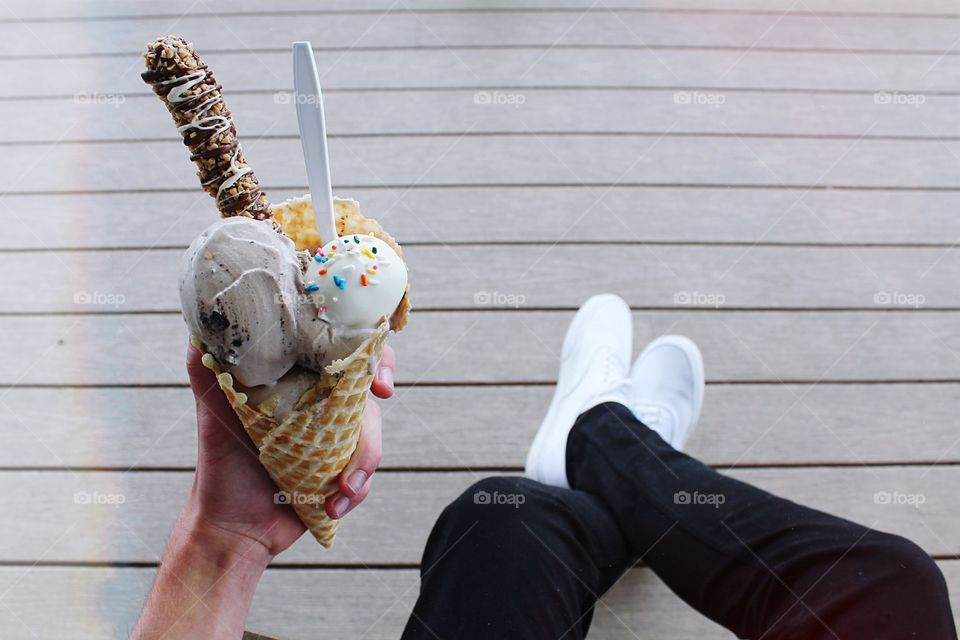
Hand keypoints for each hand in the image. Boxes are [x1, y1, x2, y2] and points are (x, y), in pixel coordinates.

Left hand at [185, 343, 395, 557]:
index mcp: (298, 383)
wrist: (231, 528)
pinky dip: (355, 491)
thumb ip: (207, 367)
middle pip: (367, 391)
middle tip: (379, 407)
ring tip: (339, 489)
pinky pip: (366, 476)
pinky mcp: (341, 475)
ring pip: (371, 436)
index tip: (375, 377)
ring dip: (362, 462)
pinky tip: (333, 505)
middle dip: (378, 403)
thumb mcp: (211, 410)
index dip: (369, 354)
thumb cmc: (219, 463)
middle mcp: (321, 406)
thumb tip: (200, 327)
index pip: (341, 353)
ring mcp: (334, 441)